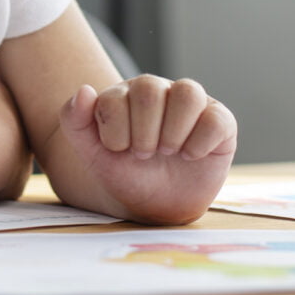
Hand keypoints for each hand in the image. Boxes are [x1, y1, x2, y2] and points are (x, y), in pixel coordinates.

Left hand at [59, 76, 236, 224]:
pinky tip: (191, 156)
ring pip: (188, 92)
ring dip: (172, 131)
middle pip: (150, 89)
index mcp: (126, 94)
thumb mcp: (94, 154)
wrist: (158, 205)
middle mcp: (160, 91)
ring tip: (169, 151)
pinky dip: (201, 141)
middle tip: (144, 154)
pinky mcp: (219, 122)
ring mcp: (191, 104)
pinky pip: (216, 119)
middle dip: (143, 132)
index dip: (117, 129)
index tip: (120, 150)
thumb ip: (76, 122)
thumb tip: (84, 90)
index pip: (117, 96)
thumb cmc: (126, 174)